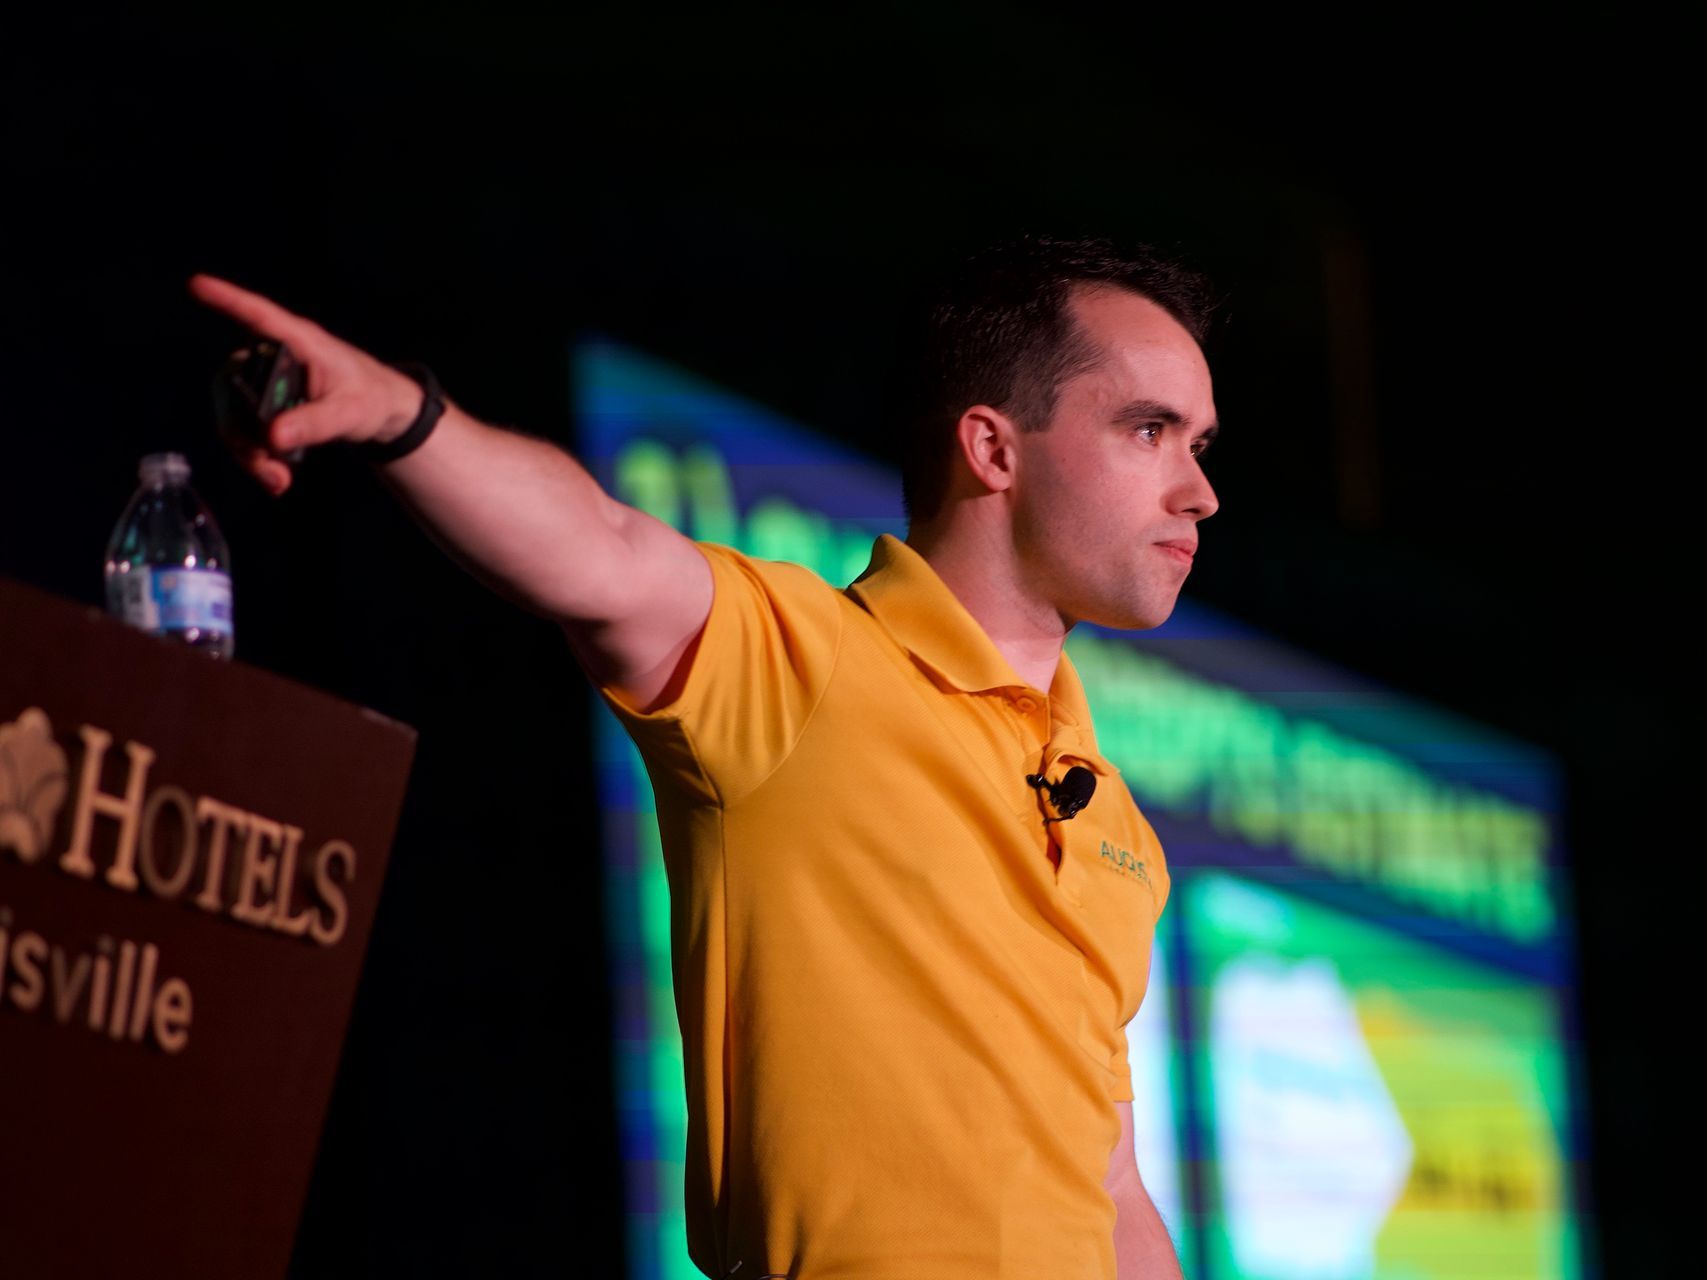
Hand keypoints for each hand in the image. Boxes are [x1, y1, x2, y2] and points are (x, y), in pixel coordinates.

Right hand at [189, 274, 423, 495]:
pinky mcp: (269, 404)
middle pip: (232, 384)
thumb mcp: (350, 413)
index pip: (260, 316)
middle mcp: (276, 356)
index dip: (228, 299)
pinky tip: (277, 478)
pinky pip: (247, 428)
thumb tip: (274, 437)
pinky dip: (257, 455)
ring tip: (277, 481)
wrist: (384, 414)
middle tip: (263, 465)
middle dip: (239, 431)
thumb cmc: (372, 397)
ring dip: (248, 451)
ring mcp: (268, 381)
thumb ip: (316, 423)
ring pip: (235, 413)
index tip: (197, 284)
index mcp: (299, 342)